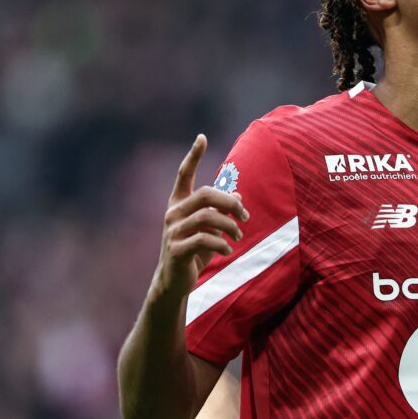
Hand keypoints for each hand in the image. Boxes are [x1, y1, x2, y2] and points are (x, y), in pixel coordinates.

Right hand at [150, 135, 249, 302]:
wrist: (174, 282)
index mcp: (178, 204)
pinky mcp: (176, 250)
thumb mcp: (210, 229)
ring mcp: (172, 232)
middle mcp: (172, 213)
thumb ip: (221, 212)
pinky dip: (222, 243)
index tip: (202, 137)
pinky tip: (229, 249)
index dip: (193, 156)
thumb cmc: (194, 251)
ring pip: (207, 217)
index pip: (184, 174)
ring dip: (230, 225)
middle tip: (245, 216)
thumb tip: (239, 195)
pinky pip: (204, 239)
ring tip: (239, 235)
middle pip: (205, 194)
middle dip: (230, 202)